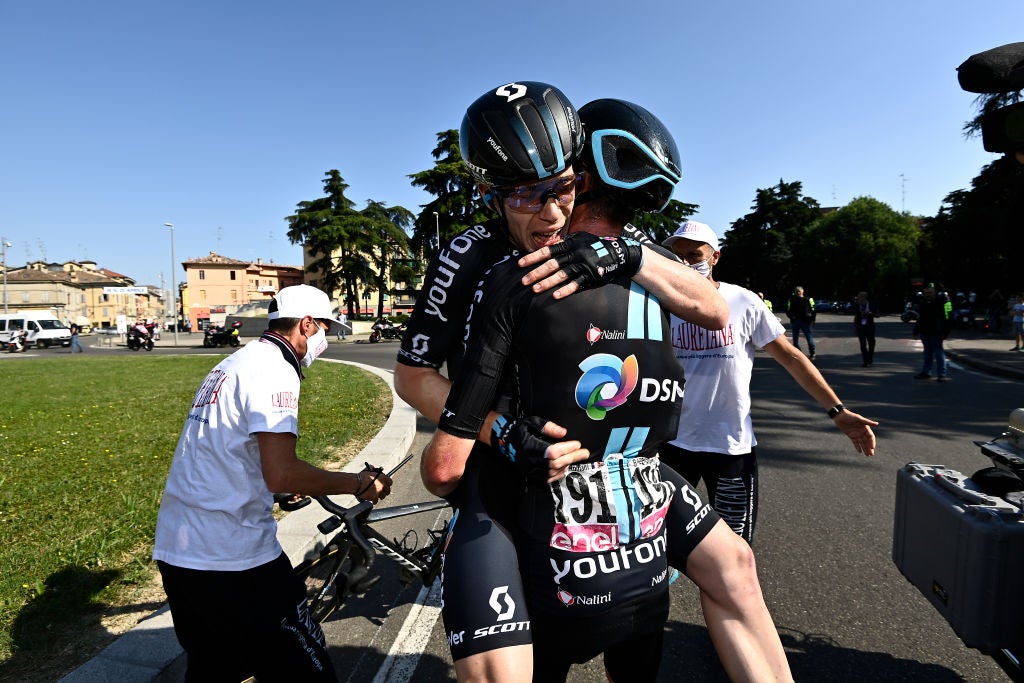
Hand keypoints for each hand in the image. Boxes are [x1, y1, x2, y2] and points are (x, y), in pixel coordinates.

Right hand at [355, 463, 392, 502]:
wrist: (356, 483)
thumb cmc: (361, 477)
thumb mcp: (369, 470)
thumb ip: (373, 469)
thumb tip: (373, 468)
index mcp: (383, 478)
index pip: (390, 482)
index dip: (388, 484)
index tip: (386, 485)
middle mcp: (383, 485)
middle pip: (388, 491)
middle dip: (385, 491)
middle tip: (382, 491)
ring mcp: (379, 492)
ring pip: (383, 496)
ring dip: (380, 496)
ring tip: (377, 495)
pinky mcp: (374, 498)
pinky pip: (376, 501)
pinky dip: (375, 501)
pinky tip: (373, 500)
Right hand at [492, 415, 589, 483]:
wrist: (505, 440)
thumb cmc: (520, 429)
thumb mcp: (532, 421)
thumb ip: (548, 427)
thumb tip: (563, 433)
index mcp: (529, 446)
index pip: (552, 451)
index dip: (567, 449)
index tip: (577, 444)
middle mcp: (528, 459)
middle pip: (554, 463)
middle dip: (572, 457)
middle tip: (584, 453)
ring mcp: (529, 468)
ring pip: (552, 472)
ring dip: (566, 465)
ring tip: (575, 457)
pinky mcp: (530, 473)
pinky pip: (546, 478)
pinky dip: (558, 474)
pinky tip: (565, 467)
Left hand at [518, 233, 642, 297]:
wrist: (617, 253)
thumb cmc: (594, 245)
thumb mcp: (579, 238)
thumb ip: (564, 243)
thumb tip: (547, 248)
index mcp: (569, 244)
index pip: (547, 251)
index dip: (533, 257)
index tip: (520, 264)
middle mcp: (574, 254)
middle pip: (551, 265)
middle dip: (536, 273)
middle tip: (523, 281)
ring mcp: (582, 266)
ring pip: (561, 276)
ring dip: (546, 283)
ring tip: (534, 289)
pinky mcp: (590, 276)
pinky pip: (576, 284)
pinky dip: (565, 290)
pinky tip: (555, 296)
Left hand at [833, 410, 878, 456]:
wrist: (839, 416)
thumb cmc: (850, 416)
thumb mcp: (859, 419)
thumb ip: (867, 422)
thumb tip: (877, 424)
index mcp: (865, 428)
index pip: (870, 437)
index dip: (872, 442)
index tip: (872, 448)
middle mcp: (862, 431)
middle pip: (867, 441)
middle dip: (869, 448)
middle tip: (871, 455)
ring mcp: (856, 434)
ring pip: (862, 443)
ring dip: (865, 449)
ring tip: (867, 455)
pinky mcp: (851, 435)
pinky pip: (855, 442)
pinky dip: (858, 447)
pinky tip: (860, 451)